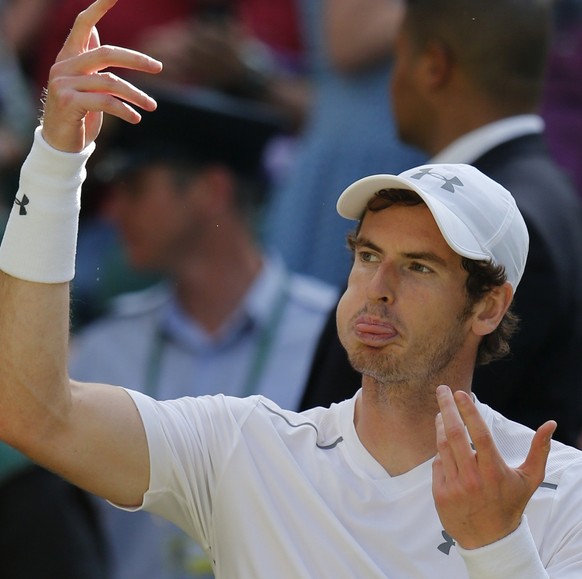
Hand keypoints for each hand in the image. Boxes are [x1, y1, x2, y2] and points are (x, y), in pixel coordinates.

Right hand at [41, 0, 161, 152]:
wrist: (60, 144)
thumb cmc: (79, 114)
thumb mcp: (86, 85)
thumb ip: (90, 60)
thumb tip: (97, 32)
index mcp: (69, 57)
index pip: (83, 25)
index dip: (99, 8)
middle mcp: (63, 65)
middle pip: (106, 53)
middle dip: (136, 59)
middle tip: (158, 67)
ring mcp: (63, 83)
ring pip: (111, 82)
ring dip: (136, 95)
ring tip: (152, 106)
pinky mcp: (68, 102)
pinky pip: (106, 101)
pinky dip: (126, 110)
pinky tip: (136, 118)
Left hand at [432, 384, 555, 548]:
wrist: (489, 539)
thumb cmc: (510, 503)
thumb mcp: (529, 479)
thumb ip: (539, 450)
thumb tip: (550, 424)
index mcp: (494, 471)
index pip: (479, 434)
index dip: (469, 411)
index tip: (461, 393)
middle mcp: (473, 478)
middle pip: (454, 434)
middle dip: (446, 407)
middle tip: (442, 389)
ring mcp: (455, 485)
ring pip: (442, 446)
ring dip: (440, 425)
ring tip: (441, 413)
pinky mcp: (440, 493)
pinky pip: (437, 463)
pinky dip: (441, 452)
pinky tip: (445, 448)